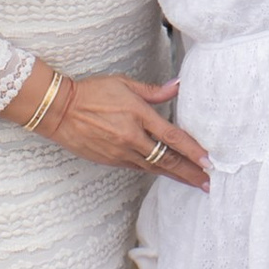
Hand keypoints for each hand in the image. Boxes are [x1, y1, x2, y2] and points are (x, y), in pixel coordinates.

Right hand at [34, 70, 208, 182]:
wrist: (59, 110)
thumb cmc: (92, 92)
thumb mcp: (124, 84)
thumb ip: (154, 91)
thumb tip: (178, 86)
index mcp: (137, 115)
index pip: (171, 137)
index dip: (192, 151)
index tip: (208, 161)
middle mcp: (131, 138)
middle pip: (167, 160)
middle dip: (190, 172)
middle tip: (210, 183)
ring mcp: (120, 153)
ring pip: (154, 168)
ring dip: (177, 177)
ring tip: (195, 184)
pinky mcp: (111, 161)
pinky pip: (139, 169)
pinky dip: (156, 173)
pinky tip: (168, 175)